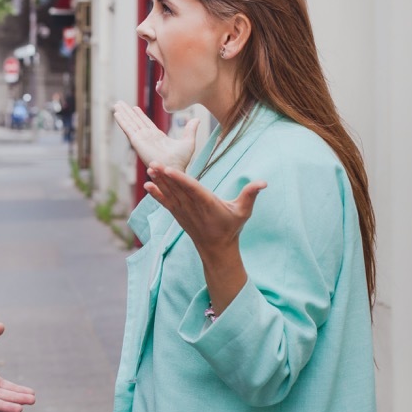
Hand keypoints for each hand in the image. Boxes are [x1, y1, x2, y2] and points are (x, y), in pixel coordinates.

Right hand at [112, 101, 197, 171]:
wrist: (174, 168)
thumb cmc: (181, 160)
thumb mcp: (188, 141)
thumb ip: (190, 130)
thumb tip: (197, 119)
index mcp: (157, 137)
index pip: (146, 123)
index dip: (140, 115)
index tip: (134, 108)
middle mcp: (147, 137)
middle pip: (135, 121)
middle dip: (128, 112)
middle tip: (120, 103)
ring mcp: (141, 139)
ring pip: (130, 123)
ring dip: (123, 114)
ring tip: (116, 105)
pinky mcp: (137, 141)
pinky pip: (128, 129)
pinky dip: (122, 121)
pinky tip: (117, 114)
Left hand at [144, 164, 266, 313]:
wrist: (216, 248)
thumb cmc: (231, 227)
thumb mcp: (244, 212)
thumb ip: (250, 195)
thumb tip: (263, 182)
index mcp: (208, 204)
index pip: (192, 189)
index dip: (180, 179)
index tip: (169, 170)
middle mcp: (193, 208)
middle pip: (177, 189)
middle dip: (165, 176)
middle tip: (153, 162)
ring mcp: (184, 212)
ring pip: (170, 194)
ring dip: (159, 181)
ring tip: (150, 168)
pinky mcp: (178, 214)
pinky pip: (165, 203)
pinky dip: (156, 194)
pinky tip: (147, 185)